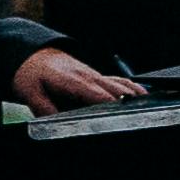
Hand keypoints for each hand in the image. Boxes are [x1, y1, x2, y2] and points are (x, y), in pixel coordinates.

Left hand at [9, 45, 141, 112]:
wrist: (34, 56)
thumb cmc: (32, 74)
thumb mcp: (30, 94)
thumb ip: (43, 109)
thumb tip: (55, 123)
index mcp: (74, 81)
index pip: (99, 95)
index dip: (112, 105)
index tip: (121, 115)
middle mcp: (89, 76)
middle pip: (116, 89)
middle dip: (130, 102)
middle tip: (141, 114)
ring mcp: (95, 75)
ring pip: (122, 83)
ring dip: (135, 94)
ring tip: (149, 105)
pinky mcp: (97, 76)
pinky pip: (120, 80)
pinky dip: (133, 87)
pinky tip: (143, 94)